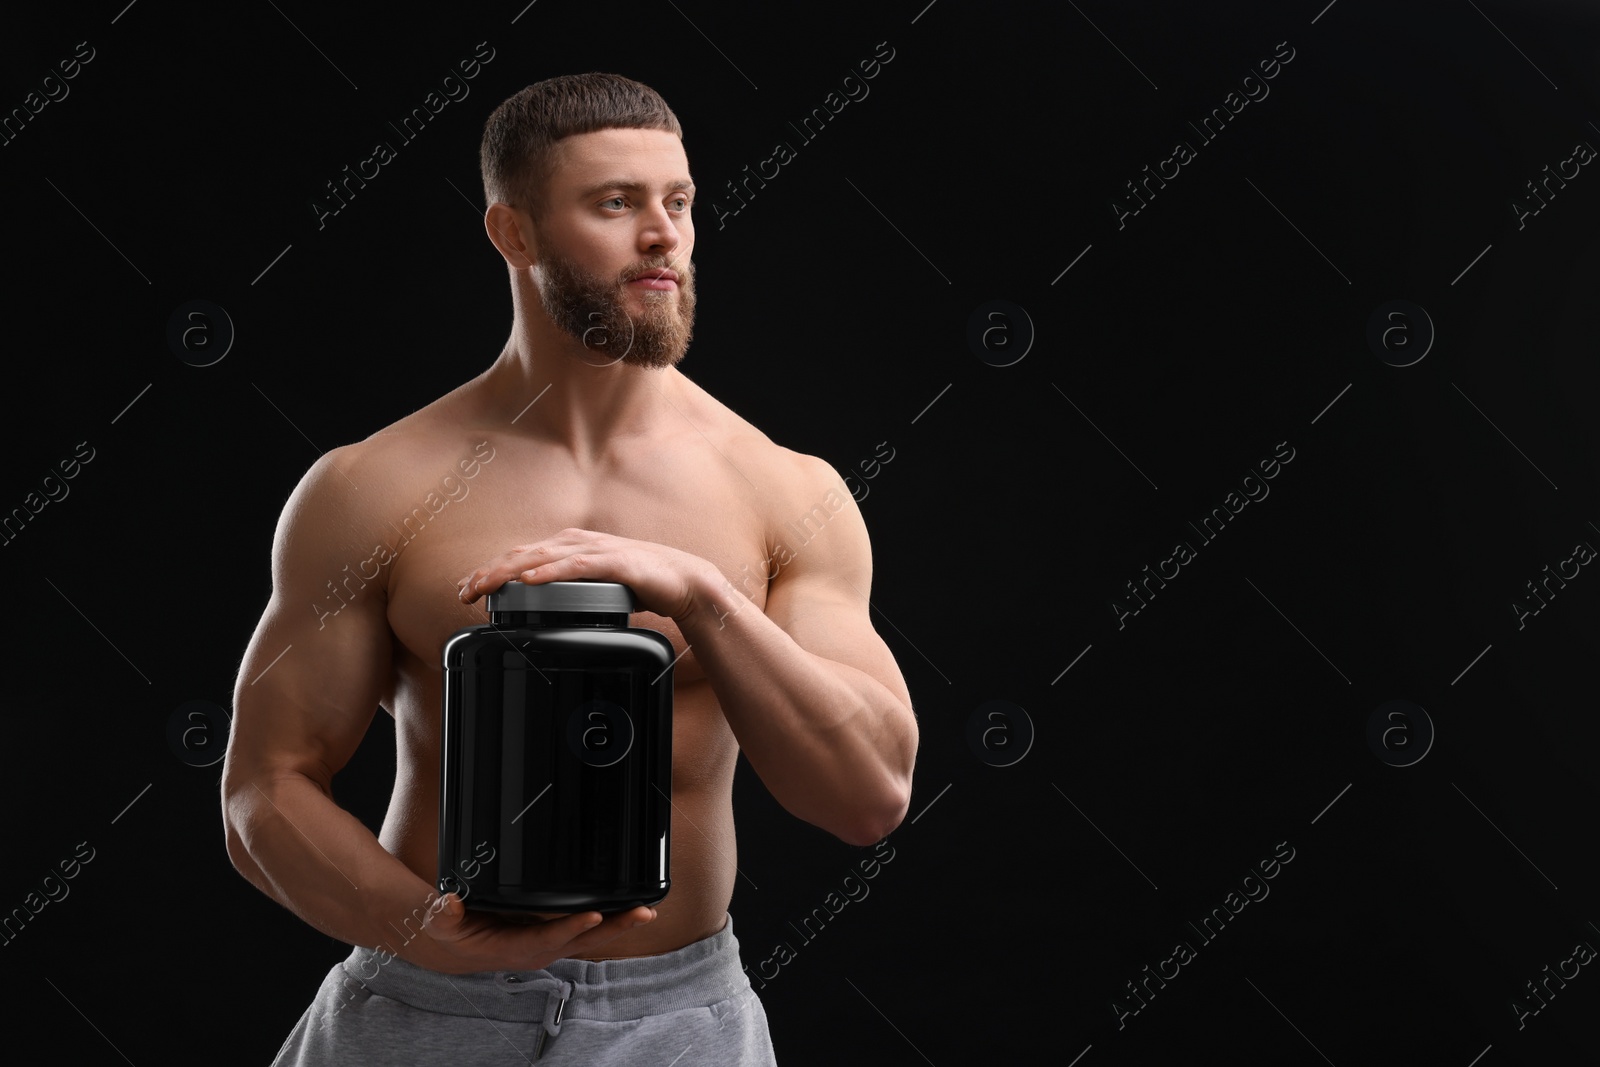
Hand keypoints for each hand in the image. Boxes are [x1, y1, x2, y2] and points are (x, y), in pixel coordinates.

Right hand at [418, 892, 657, 973]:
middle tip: (642, 913)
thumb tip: (449, 904)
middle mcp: (540, 948)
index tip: (593, 914)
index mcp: (515, 948)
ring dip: (620, 924)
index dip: (571, 927)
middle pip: (583, 939)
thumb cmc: (455, 932)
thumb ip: (443, 916)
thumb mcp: (442, 924)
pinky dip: (612, 919)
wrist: (460, 945)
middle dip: (614, 927)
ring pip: (592, 935)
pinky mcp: (557, 934)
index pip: (548, 938)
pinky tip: (632, 908)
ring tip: (648, 910)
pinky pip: (589, 928)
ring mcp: (551, 942)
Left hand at [456, 527, 715, 621]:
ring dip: (509, 571)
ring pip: (543, 557)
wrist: (686, 584)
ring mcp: (598, 551)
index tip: (467, 589)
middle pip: (524, 554)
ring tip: (485, 584)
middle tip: (464, 591)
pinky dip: (551, 572)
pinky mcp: (617, 563)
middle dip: (490, 572)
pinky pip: (577, 567)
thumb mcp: (596, 589)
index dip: (492, 570)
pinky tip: (531, 580)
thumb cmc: (643, 585)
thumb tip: (542, 611)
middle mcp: (580, 543)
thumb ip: (570, 592)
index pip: (522, 555)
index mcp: (572, 547)